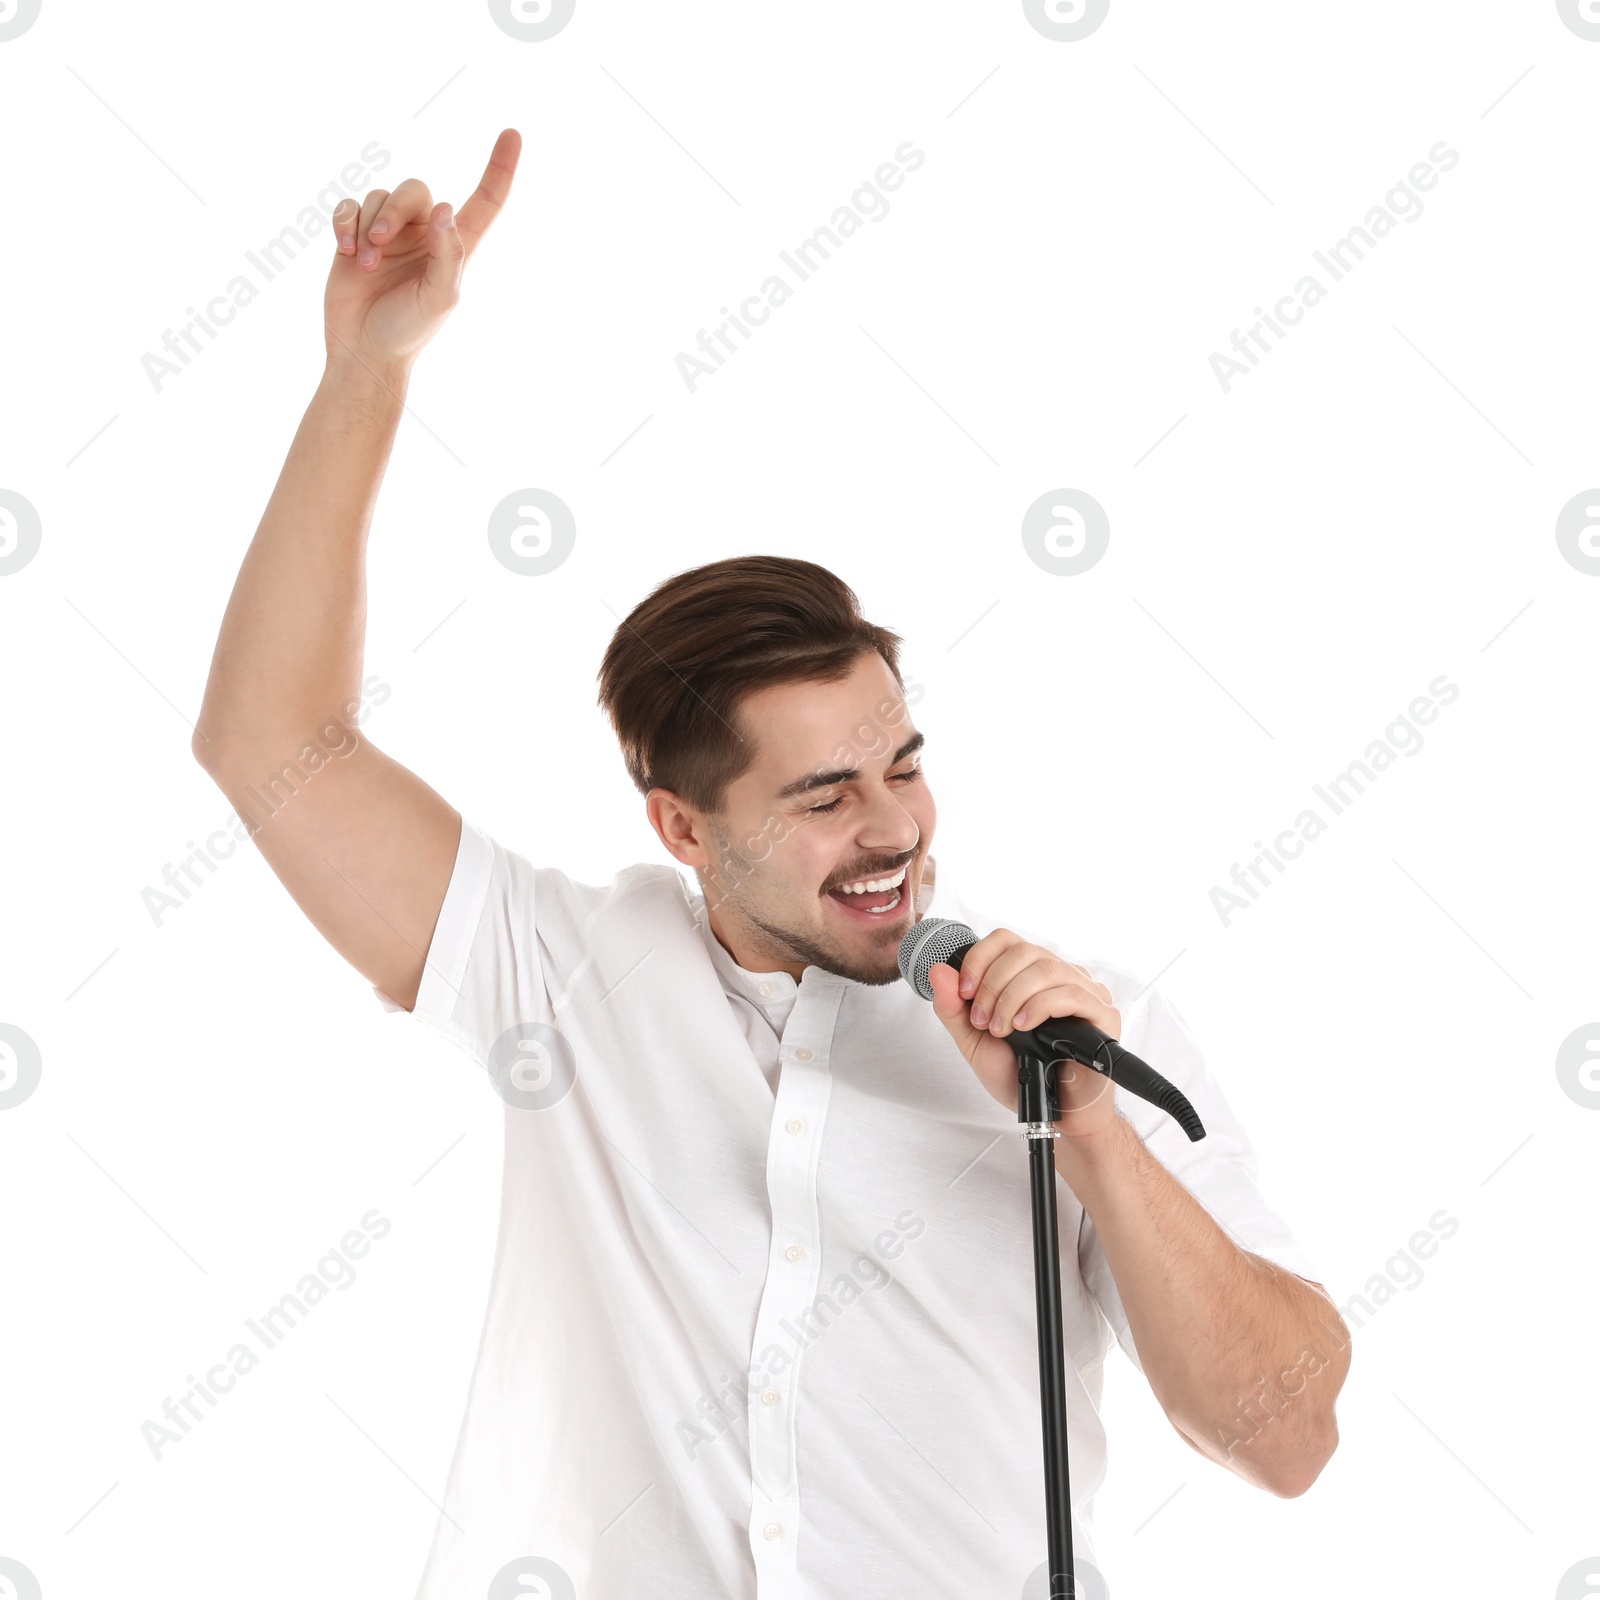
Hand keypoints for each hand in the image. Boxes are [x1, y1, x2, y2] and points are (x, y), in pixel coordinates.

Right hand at [323, 128, 521, 375]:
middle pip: (414, 190)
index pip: (484, 202)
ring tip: (367, 262)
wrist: (364, 351)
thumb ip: (448, 255)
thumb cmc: (408, 331)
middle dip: (394, 210)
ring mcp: (389, 233)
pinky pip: (349, 205)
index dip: (499, 169)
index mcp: (454, 248)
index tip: (513, 133)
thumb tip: (445, 209)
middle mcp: (424, 234)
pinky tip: (348, 251)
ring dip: (368, 225)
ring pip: (378, 196)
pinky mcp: (355, 236)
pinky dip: (345, 222)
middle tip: (381, 242)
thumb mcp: (439, 298)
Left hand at [926, 928, 1121, 1135]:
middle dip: (993, 984)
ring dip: (1013, 997)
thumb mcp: (973, 1040)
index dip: (979, 959)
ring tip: (1003, 1029)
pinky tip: (1025, 1026)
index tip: (964, 991)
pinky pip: (1071, 994)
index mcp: (1030, 975)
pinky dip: (1040, 1006)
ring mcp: (1085, 992)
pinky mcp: (1103, 1014)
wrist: (1050, 1114)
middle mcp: (1059, 976)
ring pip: (1046, 968)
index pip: (1006, 940)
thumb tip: (938, 969)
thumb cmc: (1019, 1075)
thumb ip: (953, 1007)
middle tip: (984, 1021)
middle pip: (1023, 951)